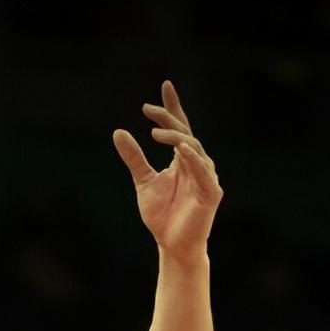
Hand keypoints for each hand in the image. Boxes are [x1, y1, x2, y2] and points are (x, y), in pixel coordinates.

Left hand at [112, 80, 222, 264]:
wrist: (171, 244)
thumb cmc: (162, 215)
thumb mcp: (143, 181)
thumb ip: (134, 158)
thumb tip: (118, 132)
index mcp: (183, 159)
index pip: (180, 126)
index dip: (173, 107)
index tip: (164, 86)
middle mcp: (197, 163)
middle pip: (185, 133)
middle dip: (169, 118)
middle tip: (148, 110)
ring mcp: (206, 176)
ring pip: (194, 148)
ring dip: (176, 138)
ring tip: (155, 132)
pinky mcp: (211, 192)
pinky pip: (202, 171)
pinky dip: (192, 158)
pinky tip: (180, 149)